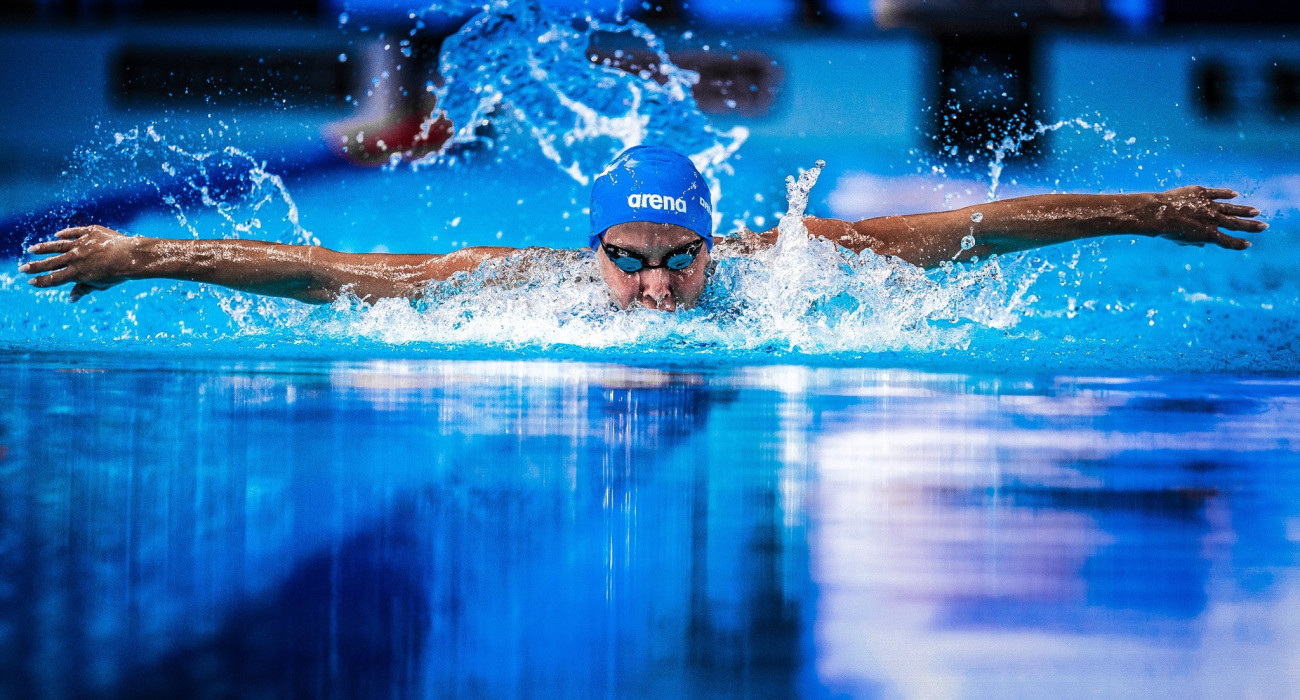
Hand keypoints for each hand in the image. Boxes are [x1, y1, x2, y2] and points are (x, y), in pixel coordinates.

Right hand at [19, 226, 140, 301]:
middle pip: (51, 263)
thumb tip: (72, 298)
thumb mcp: (101, 285)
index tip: (31, 281)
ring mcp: (82, 244)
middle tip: (22, 268)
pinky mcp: (91, 232)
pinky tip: (57, 235)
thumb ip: (85, 289)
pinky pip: (75, 232)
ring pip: (58, 246)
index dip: (42, 281)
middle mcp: (75, 258)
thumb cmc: (118, 274)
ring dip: (44, 248)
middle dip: (35, 266)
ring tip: (32, 249)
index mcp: (77, 273)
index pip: (55, 279)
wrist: (132, 257)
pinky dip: (66, 233)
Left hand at [1148, 186, 1266, 248]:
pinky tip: (1235, 195)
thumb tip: (1204, 245)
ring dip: (1245, 210)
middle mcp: (1211, 220)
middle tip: (1264, 226)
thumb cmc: (1165, 229)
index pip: (1228, 241)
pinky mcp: (1202, 193)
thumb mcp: (1180, 240)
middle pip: (1236, 224)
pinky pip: (1217, 193)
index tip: (1248, 244)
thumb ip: (1194, 242)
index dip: (1238, 244)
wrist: (1156, 212)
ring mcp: (1208, 205)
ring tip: (1256, 212)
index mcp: (1207, 235)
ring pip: (1231, 208)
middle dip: (1251, 226)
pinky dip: (1226, 194)